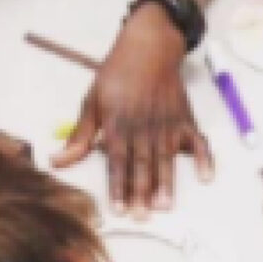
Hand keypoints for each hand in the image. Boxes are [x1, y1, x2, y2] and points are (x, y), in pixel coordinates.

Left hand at [53, 6, 213, 212]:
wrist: (148, 46)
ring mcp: (167, 123)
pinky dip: (203, 158)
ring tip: (165, 205)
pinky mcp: (185, 119)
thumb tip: (57, 161)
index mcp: (118, 123)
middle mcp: (144, 126)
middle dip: (141, 191)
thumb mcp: (91, 101)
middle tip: (142, 216)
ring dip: (167, 182)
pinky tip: (205, 177)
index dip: (118, 185)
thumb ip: (80, 136)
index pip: (117, 160)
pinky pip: (197, 141)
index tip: (118, 208)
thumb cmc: (117, 74)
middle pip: (142, 163)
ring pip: (167, 158)